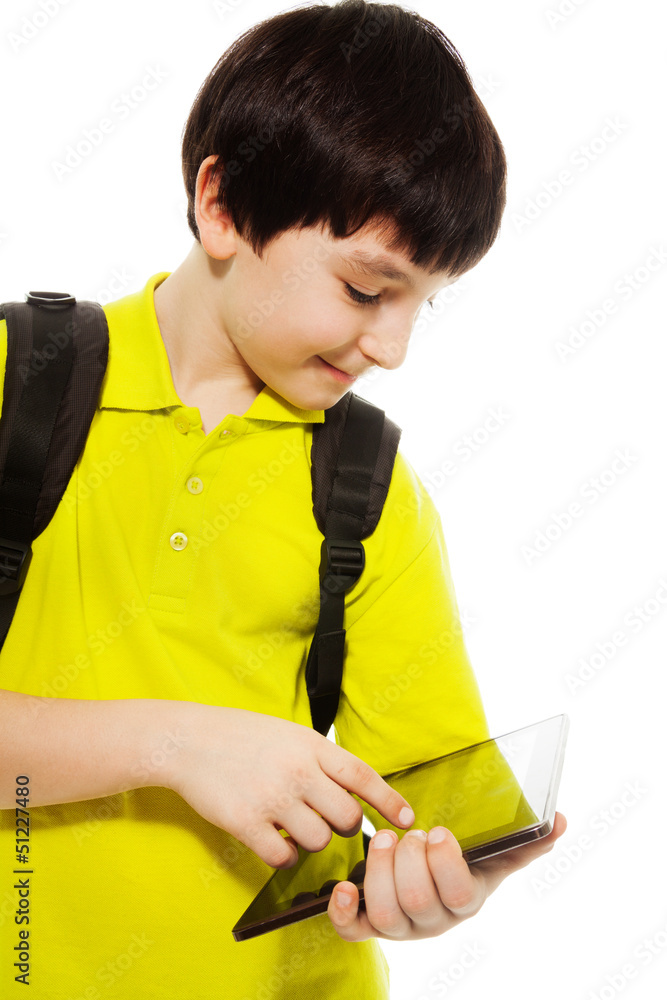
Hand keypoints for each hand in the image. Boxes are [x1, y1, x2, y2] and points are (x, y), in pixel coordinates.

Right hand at [164, 705, 414, 868]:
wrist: (188, 740)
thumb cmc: (241, 735)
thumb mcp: (289, 732)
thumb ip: (320, 757)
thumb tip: (353, 788)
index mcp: (311, 746)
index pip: (362, 776)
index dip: (389, 801)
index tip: (408, 820)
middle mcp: (297, 771)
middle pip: (346, 817)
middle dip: (343, 825)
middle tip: (326, 820)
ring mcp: (272, 798)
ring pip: (318, 841)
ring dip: (311, 841)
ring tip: (292, 825)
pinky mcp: (246, 822)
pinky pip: (283, 857)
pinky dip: (284, 856)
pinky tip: (274, 841)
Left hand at [327, 811, 566, 940]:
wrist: (428, 878)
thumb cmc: (464, 862)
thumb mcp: (494, 853)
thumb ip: (526, 841)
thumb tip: (559, 821)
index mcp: (465, 901)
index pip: (458, 893)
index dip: (444, 863)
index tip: (438, 831)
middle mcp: (433, 921)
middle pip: (418, 901)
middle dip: (409, 860)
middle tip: (409, 832)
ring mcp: (400, 927)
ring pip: (385, 912)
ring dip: (378, 872)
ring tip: (382, 839)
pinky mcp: (370, 926)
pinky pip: (353, 931)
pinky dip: (343, 912)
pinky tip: (343, 887)